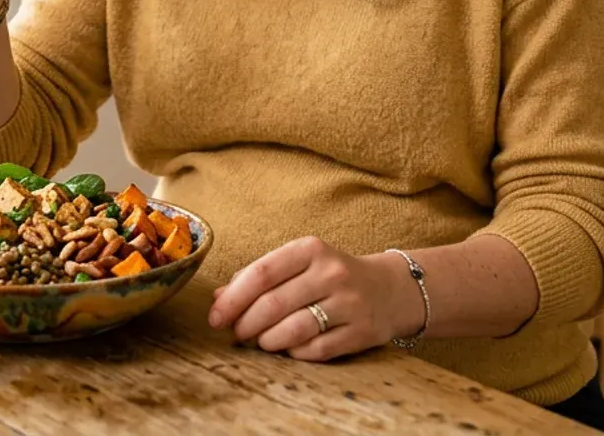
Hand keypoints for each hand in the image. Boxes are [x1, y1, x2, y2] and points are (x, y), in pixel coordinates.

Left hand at [207, 237, 421, 360]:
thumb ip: (258, 277)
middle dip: (246, 324)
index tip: (215, 317)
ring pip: (294, 330)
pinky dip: (295, 353)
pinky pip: (317, 350)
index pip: (261, 273)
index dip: (232, 298)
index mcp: (310, 249)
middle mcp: (332, 273)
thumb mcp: (298, 265)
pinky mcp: (362, 331)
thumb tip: (217, 298)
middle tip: (236, 333)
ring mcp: (350, 303)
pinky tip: (289, 349)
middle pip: (273, 304)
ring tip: (261, 341)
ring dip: (268, 341)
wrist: (389, 290)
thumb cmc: (329, 277)